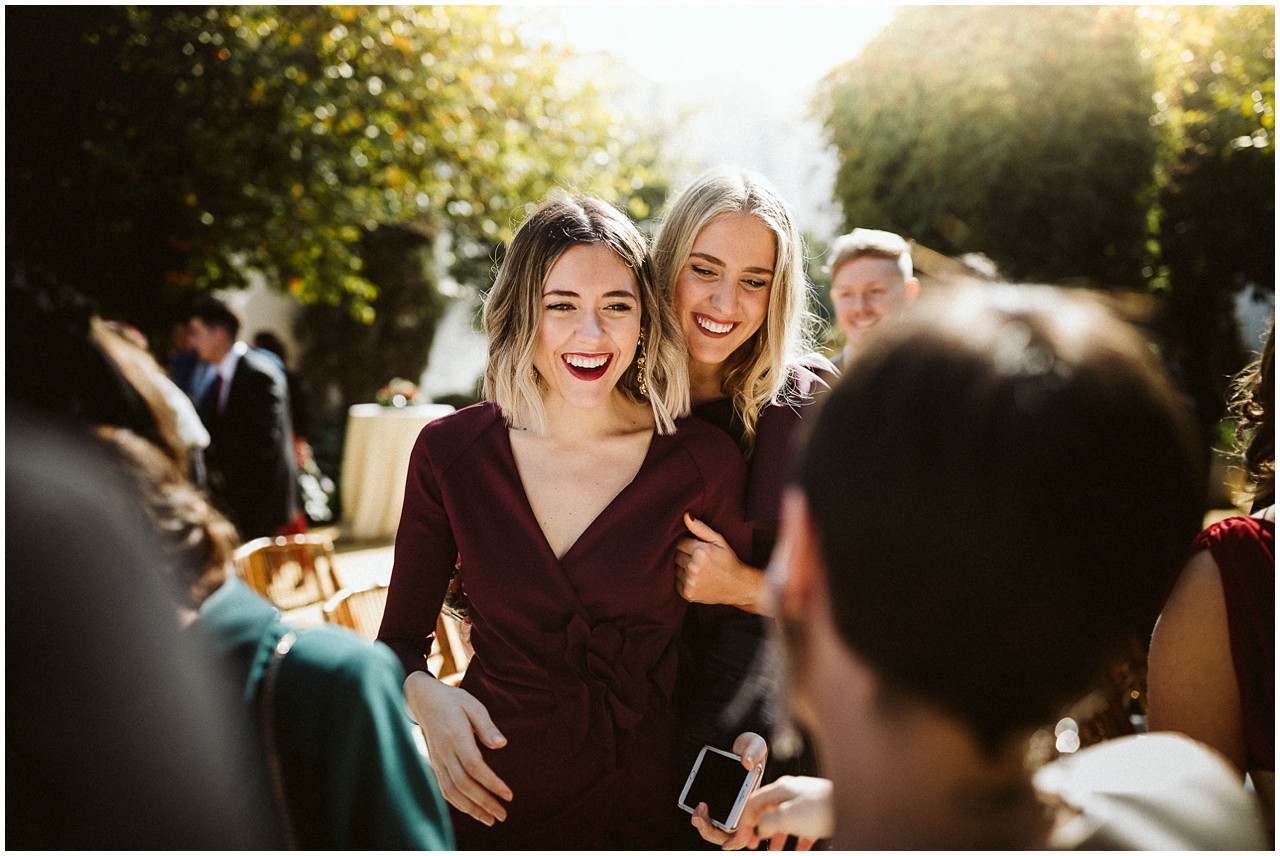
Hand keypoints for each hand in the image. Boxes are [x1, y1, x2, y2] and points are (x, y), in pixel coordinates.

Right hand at [403, 670, 511, 824]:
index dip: (491, 783)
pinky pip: (444, 789)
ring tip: (491, 819)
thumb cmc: (452, 701)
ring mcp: (437, 760)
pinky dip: (458, 804)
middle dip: (484, 802)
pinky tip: (473, 811)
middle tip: (503, 815)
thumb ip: (487, 726)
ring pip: (452, 791)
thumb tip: (502, 745)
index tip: (508, 794)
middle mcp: (444, 752)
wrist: (423, 700)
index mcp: (455, 735)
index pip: (474, 766)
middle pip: (463, 784)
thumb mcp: (473, 705)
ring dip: (471, 809)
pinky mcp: (435, 765)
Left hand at [676, 513, 768, 613]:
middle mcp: (693, 567)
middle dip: (684, 555)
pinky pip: (676, 582)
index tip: (696, 548)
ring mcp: (690, 582)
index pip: (679, 542)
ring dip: (682, 568)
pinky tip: (696, 579)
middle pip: (676, 555)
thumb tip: (685, 516)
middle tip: (698, 559)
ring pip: (675, 569)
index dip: (687, 544)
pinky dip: (683, 580)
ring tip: (698, 569)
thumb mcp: (719, 541)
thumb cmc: (728, 560)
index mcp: (700, 552)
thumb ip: (700, 528)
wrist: (738, 586)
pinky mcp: (687, 594)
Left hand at [690, 733, 768, 846]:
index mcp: (755, 804)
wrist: (738, 745)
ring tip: (697, 810)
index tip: (726, 842)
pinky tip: (695, 805)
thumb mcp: (755, 745)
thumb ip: (753, 751)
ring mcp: (729, 808)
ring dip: (704, 826)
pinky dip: (701, 817)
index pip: (748, 832)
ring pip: (716, 829)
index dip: (739, 842)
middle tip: (699, 816)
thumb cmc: (750, 748)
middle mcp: (743, 811)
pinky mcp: (715, 803)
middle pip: (728, 835)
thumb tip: (746, 762)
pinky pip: (707, 817)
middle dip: (711, 831)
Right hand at [721, 776, 833, 850]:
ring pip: (784, 821)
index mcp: (780, 789)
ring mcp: (805, 803)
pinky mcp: (818, 815)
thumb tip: (760, 828)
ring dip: (776, 837)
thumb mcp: (786, 817)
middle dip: (758, 829)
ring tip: (773, 850)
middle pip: (768, 811)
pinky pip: (802, 829)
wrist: (853, 808)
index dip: (744, 821)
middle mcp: (791, 793)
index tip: (741, 838)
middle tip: (752, 844)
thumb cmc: (820, 808)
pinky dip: (796, 841)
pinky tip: (797, 850)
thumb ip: (768, 821)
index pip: (753, 802)